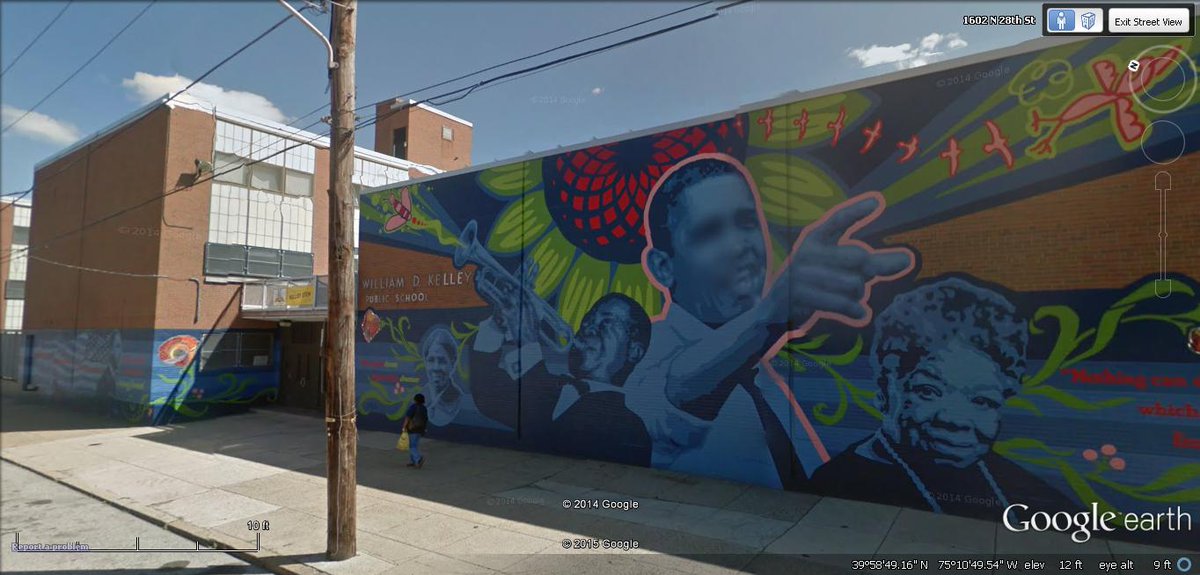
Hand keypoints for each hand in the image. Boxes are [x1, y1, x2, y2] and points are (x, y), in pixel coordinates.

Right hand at [764, 194, 912, 326]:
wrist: (775, 311)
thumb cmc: (817, 284)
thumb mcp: (840, 269)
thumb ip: (871, 263)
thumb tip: (906, 259)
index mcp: (816, 239)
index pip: (838, 221)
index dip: (856, 212)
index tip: (876, 202)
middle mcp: (807, 252)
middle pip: (857, 257)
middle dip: (870, 272)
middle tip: (868, 280)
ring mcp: (802, 275)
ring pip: (852, 283)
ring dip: (858, 295)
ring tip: (853, 300)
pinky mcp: (801, 297)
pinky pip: (841, 303)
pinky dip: (855, 310)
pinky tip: (859, 313)